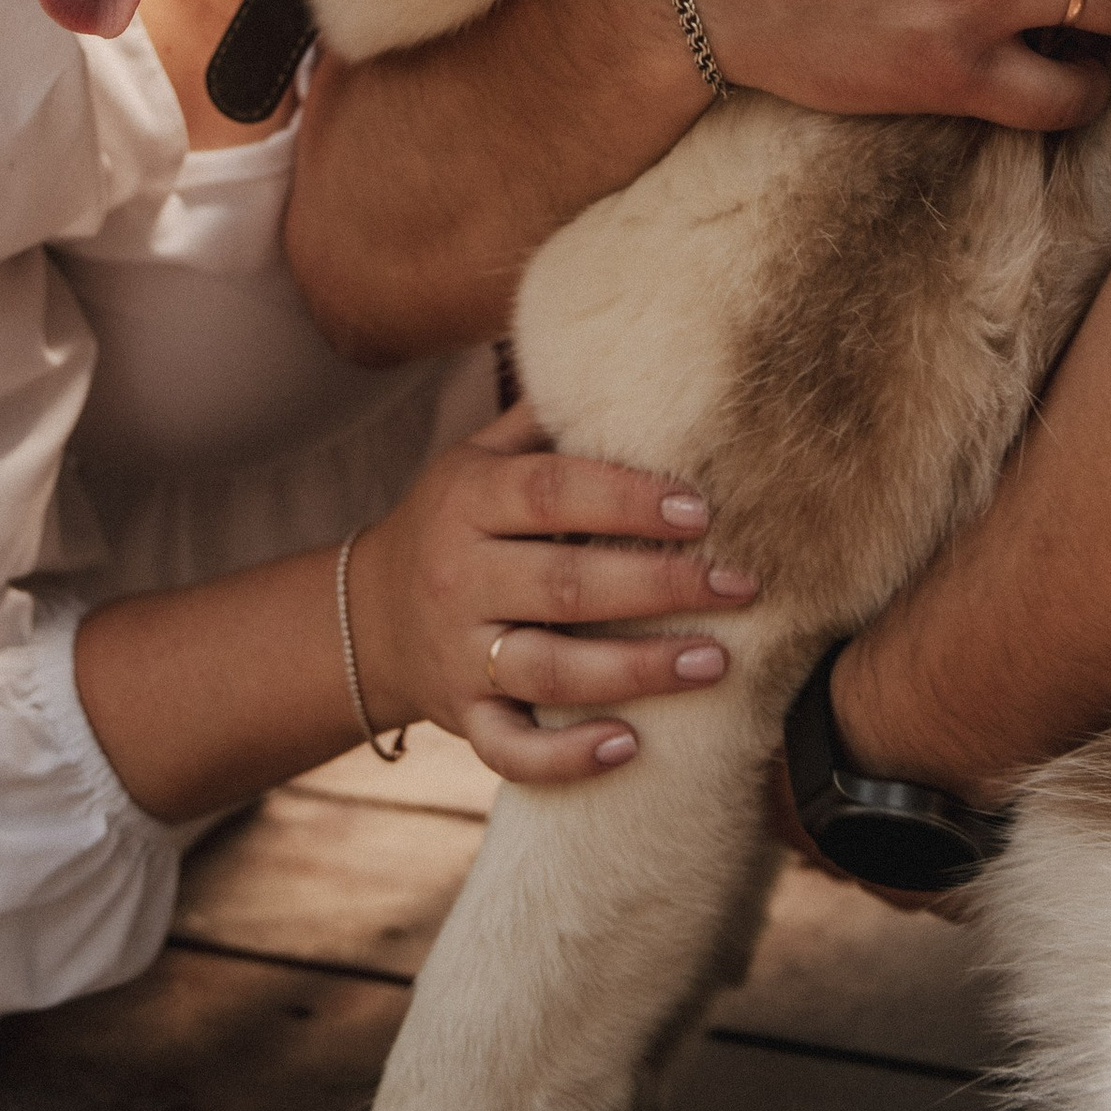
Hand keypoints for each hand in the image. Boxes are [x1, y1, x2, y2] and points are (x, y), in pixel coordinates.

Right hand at [349, 404, 758, 784]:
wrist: (370, 617)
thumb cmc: (456, 521)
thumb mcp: (478, 458)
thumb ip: (544, 419)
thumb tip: (629, 354)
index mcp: (468, 501)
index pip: (551, 493)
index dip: (626, 498)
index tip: (702, 505)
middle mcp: (459, 577)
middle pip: (564, 585)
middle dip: (660, 586)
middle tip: (740, 585)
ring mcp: (459, 655)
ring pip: (550, 671)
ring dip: (637, 670)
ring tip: (716, 662)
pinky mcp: (463, 720)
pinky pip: (512, 750)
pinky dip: (567, 756)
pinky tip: (631, 746)